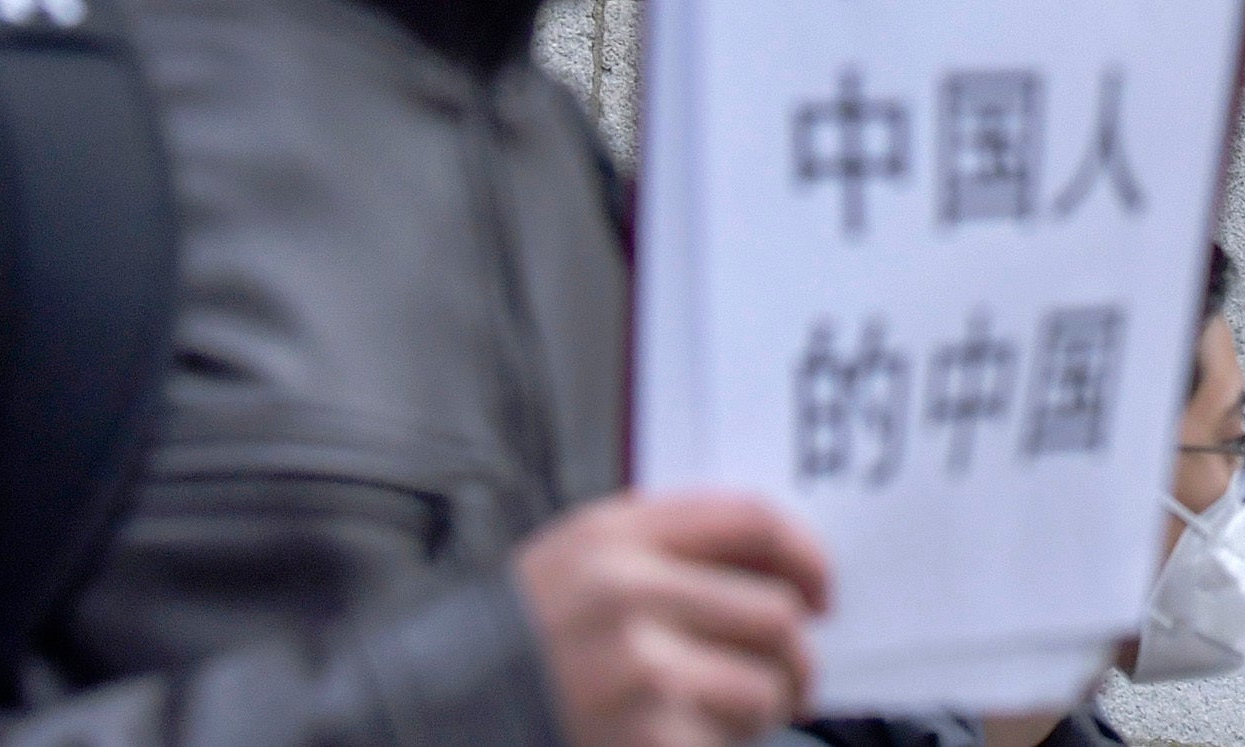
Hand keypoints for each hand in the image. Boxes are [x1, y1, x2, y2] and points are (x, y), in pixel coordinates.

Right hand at [514, 491, 832, 746]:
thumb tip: (777, 574)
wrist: (422, 721)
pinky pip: (723, 744)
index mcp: (614, 536)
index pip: (753, 520)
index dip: (807, 557)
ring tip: (732, 722)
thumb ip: (661, 552)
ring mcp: (634, 671)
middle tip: (790, 683)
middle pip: (774, 614)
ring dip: (764, 714)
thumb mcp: (572, 566)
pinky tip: (684, 744)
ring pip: (763, 687)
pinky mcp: (643, 738)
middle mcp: (628, 594)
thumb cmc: (512, 648)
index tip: (823, 593)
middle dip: (795, 658)